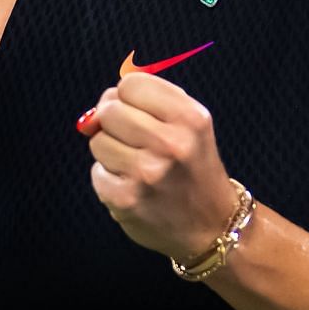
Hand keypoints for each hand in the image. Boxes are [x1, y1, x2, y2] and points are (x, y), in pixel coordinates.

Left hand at [79, 72, 238, 262]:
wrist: (213, 225)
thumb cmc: (193, 167)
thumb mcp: (189, 124)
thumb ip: (148, 102)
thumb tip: (95, 110)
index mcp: (190, 117)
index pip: (131, 84)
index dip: (126, 97)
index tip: (136, 112)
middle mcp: (172, 143)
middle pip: (109, 110)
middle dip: (114, 124)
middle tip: (135, 142)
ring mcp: (148, 173)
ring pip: (98, 141)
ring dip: (110, 152)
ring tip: (136, 166)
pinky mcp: (127, 199)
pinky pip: (96, 172)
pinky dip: (108, 179)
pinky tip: (132, 186)